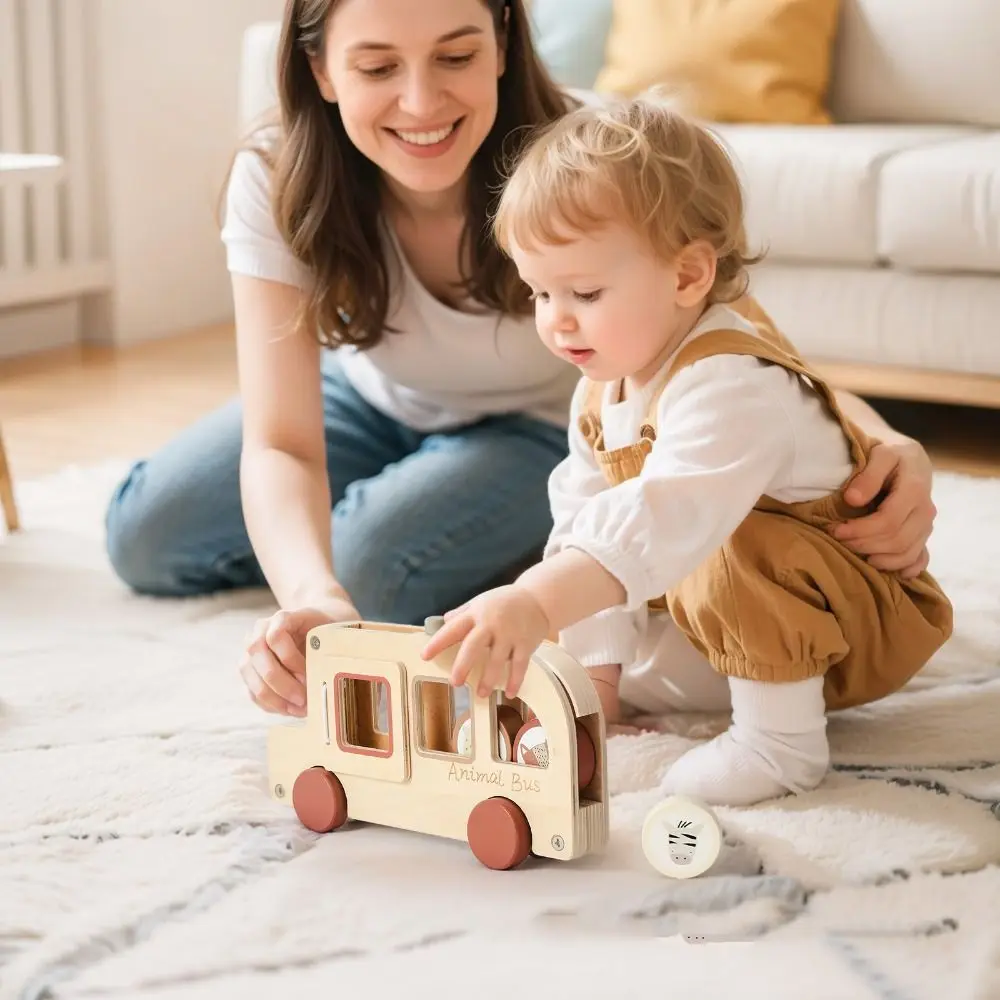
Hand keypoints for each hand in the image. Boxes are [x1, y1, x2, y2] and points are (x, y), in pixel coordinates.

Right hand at [239, 593, 358, 715]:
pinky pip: (253, 693)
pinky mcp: (251, 672)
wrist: (319, 623)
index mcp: (281, 618)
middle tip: (304, 700)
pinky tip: (292, 710)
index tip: (309, 674)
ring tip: (300, 710)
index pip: (275, 637)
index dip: (291, 659)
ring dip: (276, 699)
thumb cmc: (327, 629)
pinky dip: (272, 705)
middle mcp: (260, 632)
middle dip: (282, 684)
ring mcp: (252, 653)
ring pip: (253, 679)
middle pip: (259, 658)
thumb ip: (329, 648)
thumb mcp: (332, 630)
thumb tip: (328, 676)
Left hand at [421, 585, 550, 697]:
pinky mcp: (526, 643)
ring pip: (497, 660)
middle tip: (455, 682)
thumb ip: (463, 612)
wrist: (539, 597)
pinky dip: (515, 680)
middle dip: (463, 665)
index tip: (425, 656)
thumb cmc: (505, 601)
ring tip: (481, 694)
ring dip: (488, 679)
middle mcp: (492, 624)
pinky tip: (509, 693)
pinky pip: (519, 665)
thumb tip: (444, 621)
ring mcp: (510, 634)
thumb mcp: (481, 601)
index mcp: (477, 613)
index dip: (438, 642)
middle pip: (473, 646)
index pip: (453, 628)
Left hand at [831, 437, 935, 577]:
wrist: (908, 456)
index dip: (860, 530)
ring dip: (880, 559)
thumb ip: (868, 475)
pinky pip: (920, 558)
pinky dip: (906, 568)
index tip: (836, 530)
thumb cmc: (889, 452)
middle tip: (839, 540)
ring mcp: (927, 524)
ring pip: (907, 553)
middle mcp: (926, 510)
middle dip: (864, 544)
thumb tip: (853, 500)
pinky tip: (888, 571)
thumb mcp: (880, 453)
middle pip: (897, 540)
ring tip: (856, 554)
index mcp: (915, 489)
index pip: (888, 521)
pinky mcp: (924, 533)